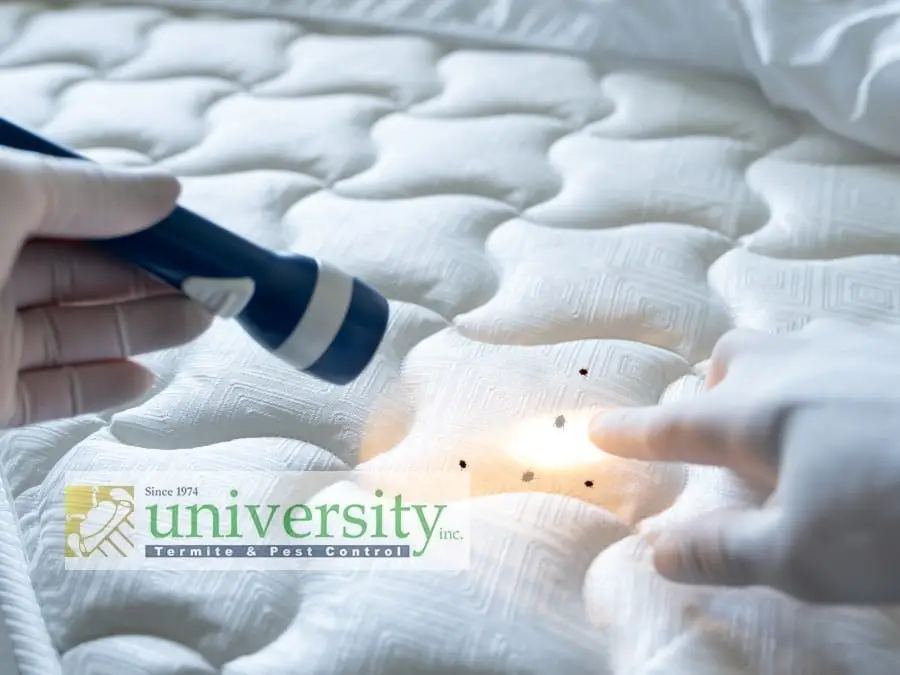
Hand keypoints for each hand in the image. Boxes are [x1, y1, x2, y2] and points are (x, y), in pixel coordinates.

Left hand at [0, 147, 210, 427]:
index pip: (70, 207)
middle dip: (153, 277)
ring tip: (201, 323)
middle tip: (216, 285)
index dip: (137, 218)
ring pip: (74, 332)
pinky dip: (101, 387)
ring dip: (142, 329)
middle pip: (81, 273)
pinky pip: (48, 392)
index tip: (195, 233)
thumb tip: (166, 190)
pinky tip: (146, 378)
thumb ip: (84, 192)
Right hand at [589, 319, 899, 604]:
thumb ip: (720, 552)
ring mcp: (851, 345)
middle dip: (711, 388)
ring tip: (790, 409)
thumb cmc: (897, 515)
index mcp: (754, 415)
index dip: (630, 433)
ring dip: (770, 371)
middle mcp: (793, 365)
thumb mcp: (801, 556)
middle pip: (728, 360)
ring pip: (786, 341)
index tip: (597, 428)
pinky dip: (830, 366)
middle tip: (721, 429)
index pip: (670, 426)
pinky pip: (845, 341)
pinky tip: (862, 397)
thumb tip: (656, 552)